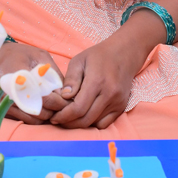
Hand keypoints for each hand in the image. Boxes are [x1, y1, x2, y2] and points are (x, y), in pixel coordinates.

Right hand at [0, 43, 68, 124]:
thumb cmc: (18, 54)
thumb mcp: (39, 56)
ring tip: (54, 107)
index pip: (45, 98)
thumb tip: (65, 92)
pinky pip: (24, 120)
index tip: (67, 100)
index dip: (59, 102)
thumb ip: (53, 73)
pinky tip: (41, 108)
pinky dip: (35, 117)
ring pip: (33, 119)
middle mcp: (10, 93)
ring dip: (46, 116)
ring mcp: (4, 103)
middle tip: (63, 105)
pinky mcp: (2, 109)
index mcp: (21, 77)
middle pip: (40, 111)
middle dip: (55, 110)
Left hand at [49, 13, 162, 129]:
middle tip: (58, 119)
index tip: (54, 117)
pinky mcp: (121, 106)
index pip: (78, 108)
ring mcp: (117, 102)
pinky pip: (105, 123)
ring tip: (69, 116)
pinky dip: (93, 123)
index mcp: (97, 81)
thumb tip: (63, 97)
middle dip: (69, 123)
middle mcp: (109, 94)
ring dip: (79, 124)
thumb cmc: (98, 56)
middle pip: (86, 119)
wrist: (124, 54)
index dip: (64, 116)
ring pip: (94, 123)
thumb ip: (71, 79)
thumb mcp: (79, 60)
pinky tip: (84, 115)